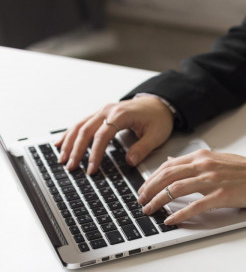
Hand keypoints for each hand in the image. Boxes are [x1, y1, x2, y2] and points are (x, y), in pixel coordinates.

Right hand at [55, 96, 173, 173]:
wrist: (159, 103)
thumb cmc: (158, 118)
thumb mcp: (156, 135)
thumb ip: (143, 148)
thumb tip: (130, 162)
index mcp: (121, 114)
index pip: (102, 135)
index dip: (95, 153)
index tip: (91, 169)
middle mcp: (108, 110)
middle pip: (86, 130)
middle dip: (76, 150)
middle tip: (70, 167)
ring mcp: (102, 111)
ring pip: (79, 125)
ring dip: (68, 142)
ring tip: (62, 159)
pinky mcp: (100, 114)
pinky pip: (81, 123)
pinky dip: (69, 133)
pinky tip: (60, 143)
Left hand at [136, 150, 245, 224]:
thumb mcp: (217, 159)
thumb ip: (194, 162)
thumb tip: (171, 161)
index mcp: (203, 157)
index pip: (168, 165)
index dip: (151, 178)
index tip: (144, 189)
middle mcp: (205, 166)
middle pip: (167, 176)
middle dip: (149, 190)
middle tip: (141, 201)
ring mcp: (213, 180)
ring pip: (176, 190)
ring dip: (158, 201)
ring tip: (149, 210)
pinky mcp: (222, 195)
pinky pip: (195, 206)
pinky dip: (180, 214)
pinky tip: (170, 220)